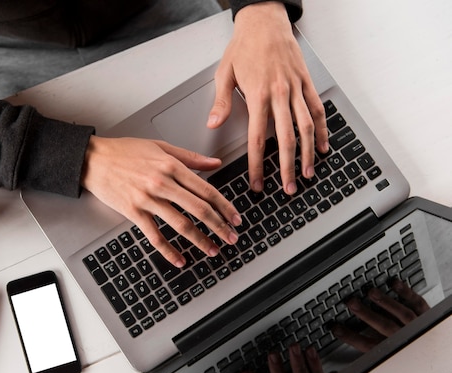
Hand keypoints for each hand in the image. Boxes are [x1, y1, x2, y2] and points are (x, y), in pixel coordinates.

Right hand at [81, 135, 241, 266]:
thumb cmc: (124, 151)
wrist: (93, 159)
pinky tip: (180, 259)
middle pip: (199, 209)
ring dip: (200, 240)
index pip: (206, 190)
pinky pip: (154, 236)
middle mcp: (162, 183)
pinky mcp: (133, 212)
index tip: (234, 217)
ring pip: (180, 224)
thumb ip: (190, 157)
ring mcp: (147, 199)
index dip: (224, 206)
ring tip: (212, 250)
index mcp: (171, 166)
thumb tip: (215, 162)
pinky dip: (168, 251)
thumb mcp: (160, 146)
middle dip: (219, 226)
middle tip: (232, 238)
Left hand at [208, 2, 327, 193]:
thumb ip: (221, 102)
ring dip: (308, 153)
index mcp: (257, 95)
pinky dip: (322, 129)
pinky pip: (317, 109)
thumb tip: (213, 124)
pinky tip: (322, 145)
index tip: (258, 183)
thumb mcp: (224, 73)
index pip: (258, 139)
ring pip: (306, 127)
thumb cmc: (244, 46)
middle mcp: (279, 94)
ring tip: (308, 173)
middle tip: (288, 188)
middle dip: (287, 168)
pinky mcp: (306, 82)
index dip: (258, 165)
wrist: (265, 20)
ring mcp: (295, 89)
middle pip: (286, 139)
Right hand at [332, 279, 430, 351]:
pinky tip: (394, 283)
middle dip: (366, 314)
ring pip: (402, 314)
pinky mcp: (426, 314)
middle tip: (351, 302)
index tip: (336, 327)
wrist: (438, 355)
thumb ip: (369, 351)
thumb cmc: (408, 351)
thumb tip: (345, 347)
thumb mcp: (387, 356)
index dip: (350, 337)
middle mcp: (405, 337)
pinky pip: (417, 302)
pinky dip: (406, 292)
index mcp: (392, 349)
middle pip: (384, 326)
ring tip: (371, 292)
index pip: (368, 345)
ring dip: (386, 302)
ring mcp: (417, 325)